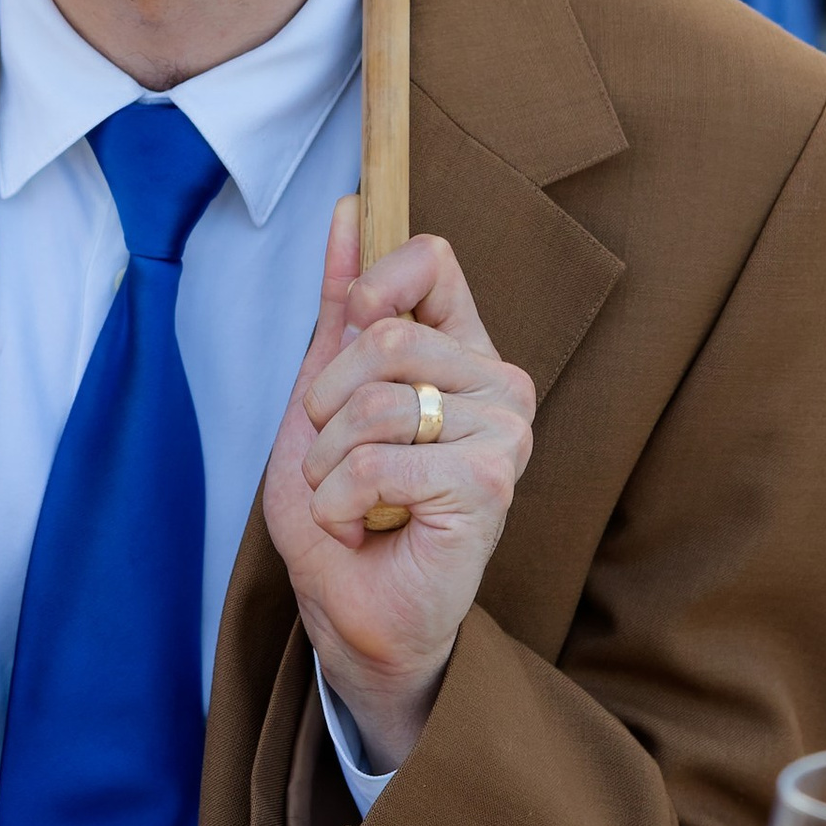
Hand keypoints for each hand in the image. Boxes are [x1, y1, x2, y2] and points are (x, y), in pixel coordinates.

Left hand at [260, 198, 534, 774]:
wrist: (358, 616)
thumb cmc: (347, 515)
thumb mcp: (320, 398)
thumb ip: (338, 311)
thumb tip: (346, 209)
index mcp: (463, 352)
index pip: (432, 260)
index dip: (372, 282)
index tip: (347, 324)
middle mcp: (498, 383)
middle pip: (384, 331)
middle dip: (324, 405)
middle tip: (335, 462)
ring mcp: (505, 430)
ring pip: (375, 400)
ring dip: (328, 463)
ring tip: (350, 501)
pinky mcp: (491, 481)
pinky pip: (378, 461)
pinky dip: (341, 502)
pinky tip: (367, 528)